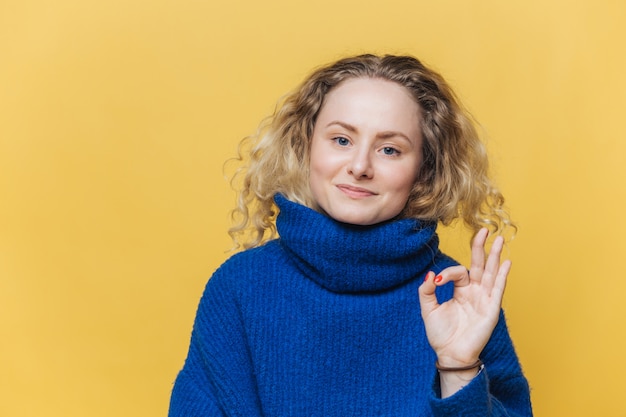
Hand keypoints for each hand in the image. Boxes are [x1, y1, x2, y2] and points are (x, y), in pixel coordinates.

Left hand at [418, 228, 509, 366]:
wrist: (450, 354)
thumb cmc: (441, 334)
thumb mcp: (428, 309)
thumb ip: (426, 291)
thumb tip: (430, 273)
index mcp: (461, 290)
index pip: (458, 271)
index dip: (447, 273)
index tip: (436, 282)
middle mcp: (475, 292)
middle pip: (479, 265)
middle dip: (481, 247)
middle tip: (484, 229)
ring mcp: (484, 299)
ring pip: (490, 273)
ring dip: (494, 256)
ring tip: (498, 239)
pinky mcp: (491, 309)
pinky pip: (497, 289)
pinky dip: (501, 276)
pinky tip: (506, 262)